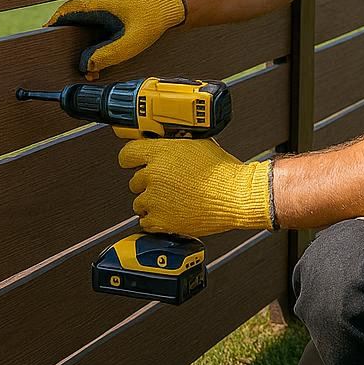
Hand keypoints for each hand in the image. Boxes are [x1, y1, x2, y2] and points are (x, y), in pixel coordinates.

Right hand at [43, 0, 184, 77]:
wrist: (171, 2)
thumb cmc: (153, 18)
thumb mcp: (130, 43)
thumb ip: (106, 55)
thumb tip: (86, 65)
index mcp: (99, 1)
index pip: (67, 11)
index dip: (54, 23)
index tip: (45, 34)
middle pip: (75, 14)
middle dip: (71, 36)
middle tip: (66, 52)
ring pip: (87, 15)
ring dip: (85, 34)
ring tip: (87, 56)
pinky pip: (98, 12)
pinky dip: (95, 28)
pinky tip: (101, 45)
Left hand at [118, 138, 272, 236]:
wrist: (235, 195)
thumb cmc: (222, 171)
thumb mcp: (199, 143)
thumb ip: (177, 144)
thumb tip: (169, 142)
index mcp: (161, 152)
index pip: (128, 153)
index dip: (131, 158)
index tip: (133, 162)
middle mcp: (153, 174)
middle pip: (134, 181)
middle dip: (148, 183)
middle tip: (166, 185)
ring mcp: (155, 199)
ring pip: (139, 202)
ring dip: (151, 202)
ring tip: (172, 201)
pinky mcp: (160, 220)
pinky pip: (145, 222)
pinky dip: (155, 220)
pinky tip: (171, 213)